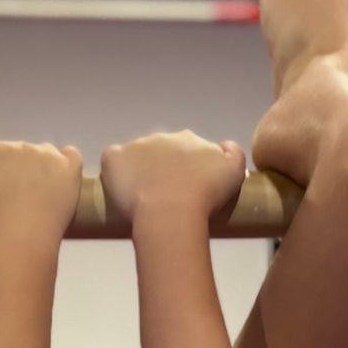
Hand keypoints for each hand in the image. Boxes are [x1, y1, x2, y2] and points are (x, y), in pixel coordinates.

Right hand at [0, 142, 83, 245]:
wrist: (19, 238)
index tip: (0, 193)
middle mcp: (22, 146)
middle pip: (21, 153)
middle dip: (19, 171)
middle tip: (18, 199)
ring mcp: (48, 155)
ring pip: (44, 154)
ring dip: (41, 168)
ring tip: (39, 198)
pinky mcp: (69, 167)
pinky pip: (71, 154)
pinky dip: (67, 163)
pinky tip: (62, 179)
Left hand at [98, 131, 245, 231]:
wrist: (172, 211)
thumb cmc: (206, 195)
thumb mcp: (235, 171)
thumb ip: (233, 154)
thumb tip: (226, 147)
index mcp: (188, 138)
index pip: (188, 148)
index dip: (188, 168)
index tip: (189, 187)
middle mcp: (161, 136)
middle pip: (161, 151)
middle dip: (164, 168)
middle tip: (167, 196)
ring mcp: (135, 146)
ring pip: (136, 155)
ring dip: (140, 170)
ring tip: (144, 197)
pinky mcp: (113, 159)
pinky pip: (112, 159)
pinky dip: (115, 170)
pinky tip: (120, 187)